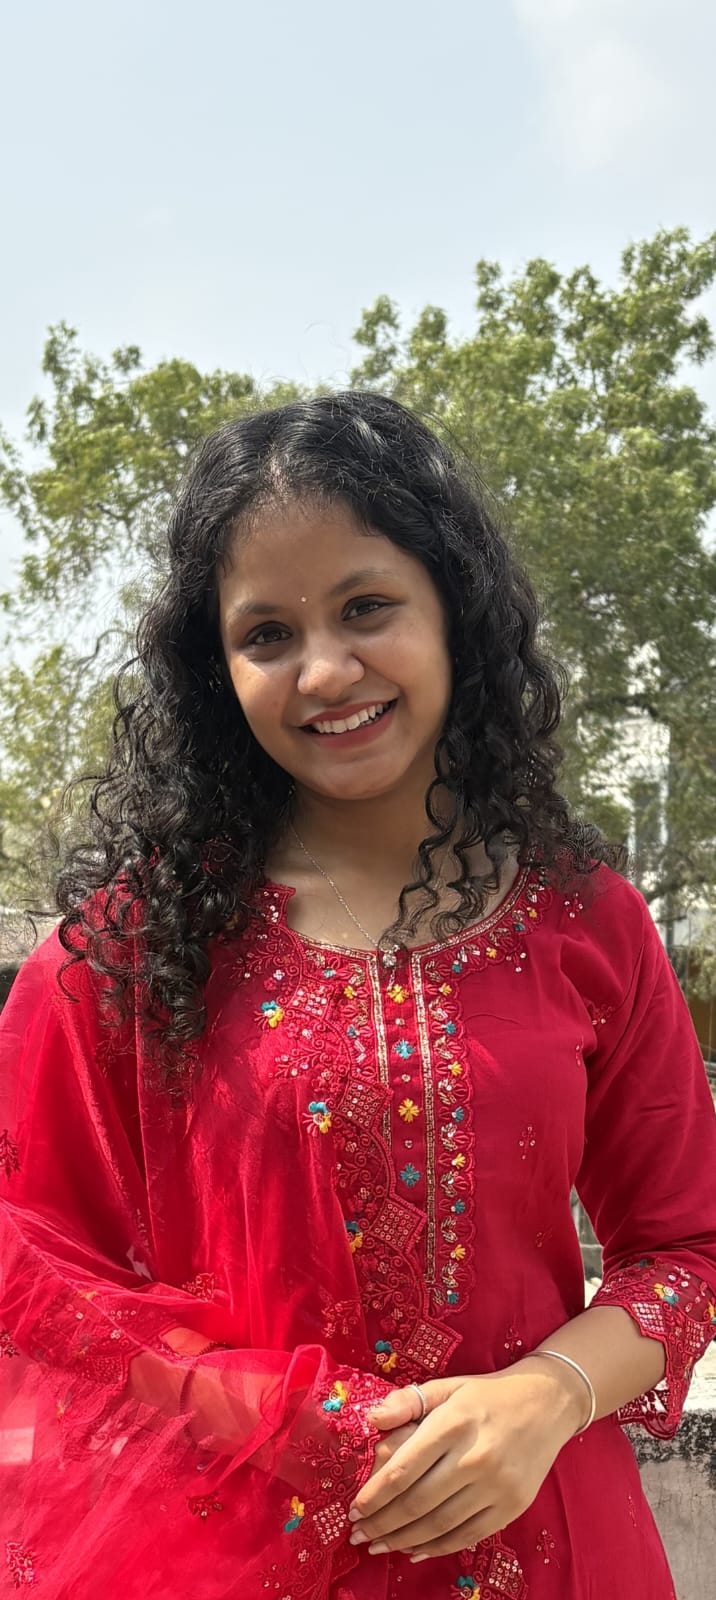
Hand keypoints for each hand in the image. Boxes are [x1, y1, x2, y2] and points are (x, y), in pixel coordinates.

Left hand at [348, 1363, 582, 1561]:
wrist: (548, 1403)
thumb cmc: (487, 1395)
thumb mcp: (448, 1387)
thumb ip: (409, 1401)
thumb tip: (372, 1419)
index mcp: (455, 1422)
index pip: (404, 1468)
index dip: (374, 1495)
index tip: (354, 1510)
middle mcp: (476, 1456)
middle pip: (417, 1502)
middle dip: (382, 1523)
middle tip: (358, 1535)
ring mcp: (497, 1484)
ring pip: (440, 1524)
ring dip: (404, 1540)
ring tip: (380, 1546)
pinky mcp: (513, 1505)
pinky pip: (468, 1534)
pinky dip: (437, 1547)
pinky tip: (415, 1550)